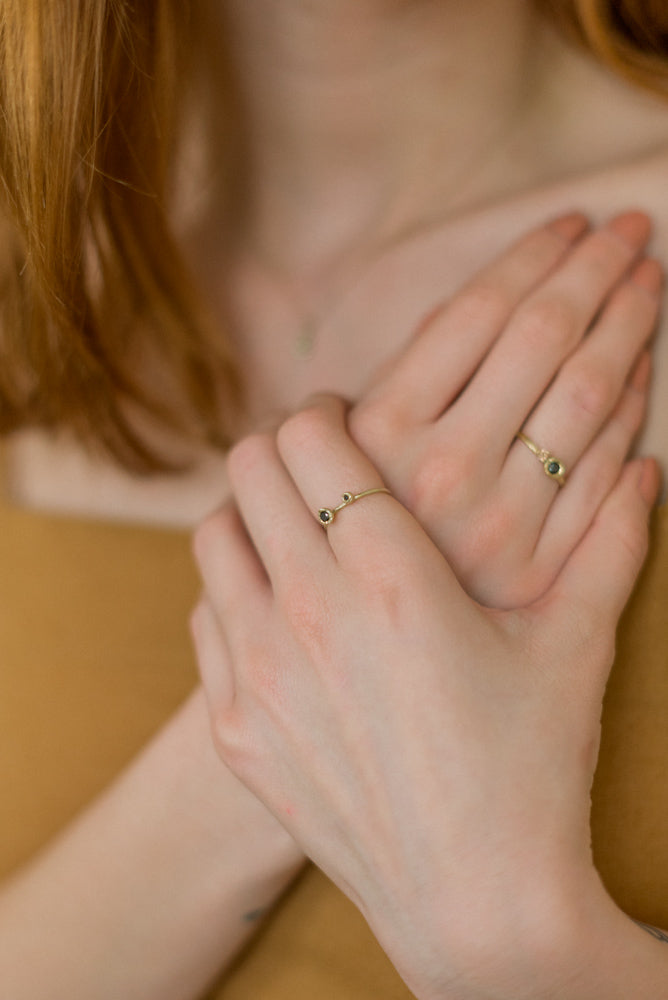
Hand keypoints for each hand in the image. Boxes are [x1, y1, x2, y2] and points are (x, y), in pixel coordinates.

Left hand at [191, 398, 659, 998]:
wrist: (475, 903)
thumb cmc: (530, 769)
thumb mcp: (573, 647)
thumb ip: (609, 543)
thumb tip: (647, 467)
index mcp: (393, 577)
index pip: (314, 439)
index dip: (324, 412)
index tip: (344, 421)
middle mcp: (310, 612)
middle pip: (251, 468)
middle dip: (283, 449)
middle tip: (320, 467)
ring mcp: (257, 671)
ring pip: (213, 534)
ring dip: (251, 516)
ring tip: (296, 534)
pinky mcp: (233, 724)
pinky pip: (206, 615)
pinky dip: (235, 593)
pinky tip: (283, 616)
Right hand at [350, 211, 660, 606]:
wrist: (361, 655)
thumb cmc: (346, 539)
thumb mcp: (341, 453)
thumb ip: (399, 381)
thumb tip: (475, 305)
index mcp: (381, 429)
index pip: (479, 311)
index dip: (534, 255)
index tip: (571, 222)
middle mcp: (443, 469)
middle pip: (544, 339)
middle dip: (597, 271)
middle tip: (632, 230)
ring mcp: (500, 522)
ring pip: (589, 398)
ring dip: (630, 328)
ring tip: (648, 283)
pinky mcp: (541, 569)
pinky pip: (605, 474)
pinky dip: (634, 414)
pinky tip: (643, 372)